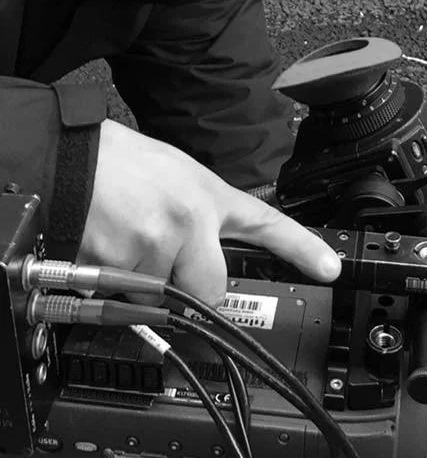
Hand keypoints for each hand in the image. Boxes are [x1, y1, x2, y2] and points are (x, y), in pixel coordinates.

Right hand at [79, 119, 340, 304]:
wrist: (67, 158)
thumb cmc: (118, 164)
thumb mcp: (176, 176)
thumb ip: (200, 216)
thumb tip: (205, 256)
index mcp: (208, 196)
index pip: (266, 223)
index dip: (302, 248)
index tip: (329, 268)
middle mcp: (191, 222)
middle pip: (211, 290)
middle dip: (190, 290)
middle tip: (162, 258)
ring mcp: (158, 246)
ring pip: (162, 299)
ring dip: (144, 284)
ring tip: (124, 237)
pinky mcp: (123, 267)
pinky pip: (126, 299)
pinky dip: (114, 286)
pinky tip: (106, 247)